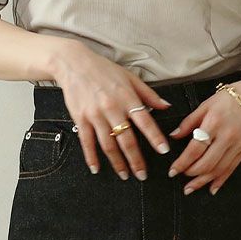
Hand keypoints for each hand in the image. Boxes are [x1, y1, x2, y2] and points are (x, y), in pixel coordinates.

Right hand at [52, 42, 172, 179]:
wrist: (74, 64)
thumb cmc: (104, 70)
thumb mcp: (130, 77)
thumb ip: (149, 94)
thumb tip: (166, 106)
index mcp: (127, 98)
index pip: (145, 122)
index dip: (155, 137)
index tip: (163, 151)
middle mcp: (112, 108)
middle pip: (126, 140)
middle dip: (136, 160)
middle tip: (142, 175)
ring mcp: (95, 115)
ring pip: (108, 145)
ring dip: (117, 163)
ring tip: (125, 175)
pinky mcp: (80, 119)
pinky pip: (87, 142)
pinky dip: (91, 157)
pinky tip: (96, 168)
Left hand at [165, 77, 240, 195]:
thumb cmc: (231, 98)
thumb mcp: (206, 104)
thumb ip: (189, 121)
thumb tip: (174, 135)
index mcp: (214, 123)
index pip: (195, 148)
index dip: (182, 162)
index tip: (173, 170)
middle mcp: (227, 137)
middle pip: (207, 163)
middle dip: (191, 173)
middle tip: (180, 176)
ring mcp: (237, 146)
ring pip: (218, 170)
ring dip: (203, 181)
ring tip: (190, 188)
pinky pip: (231, 169)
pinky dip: (221, 181)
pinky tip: (212, 188)